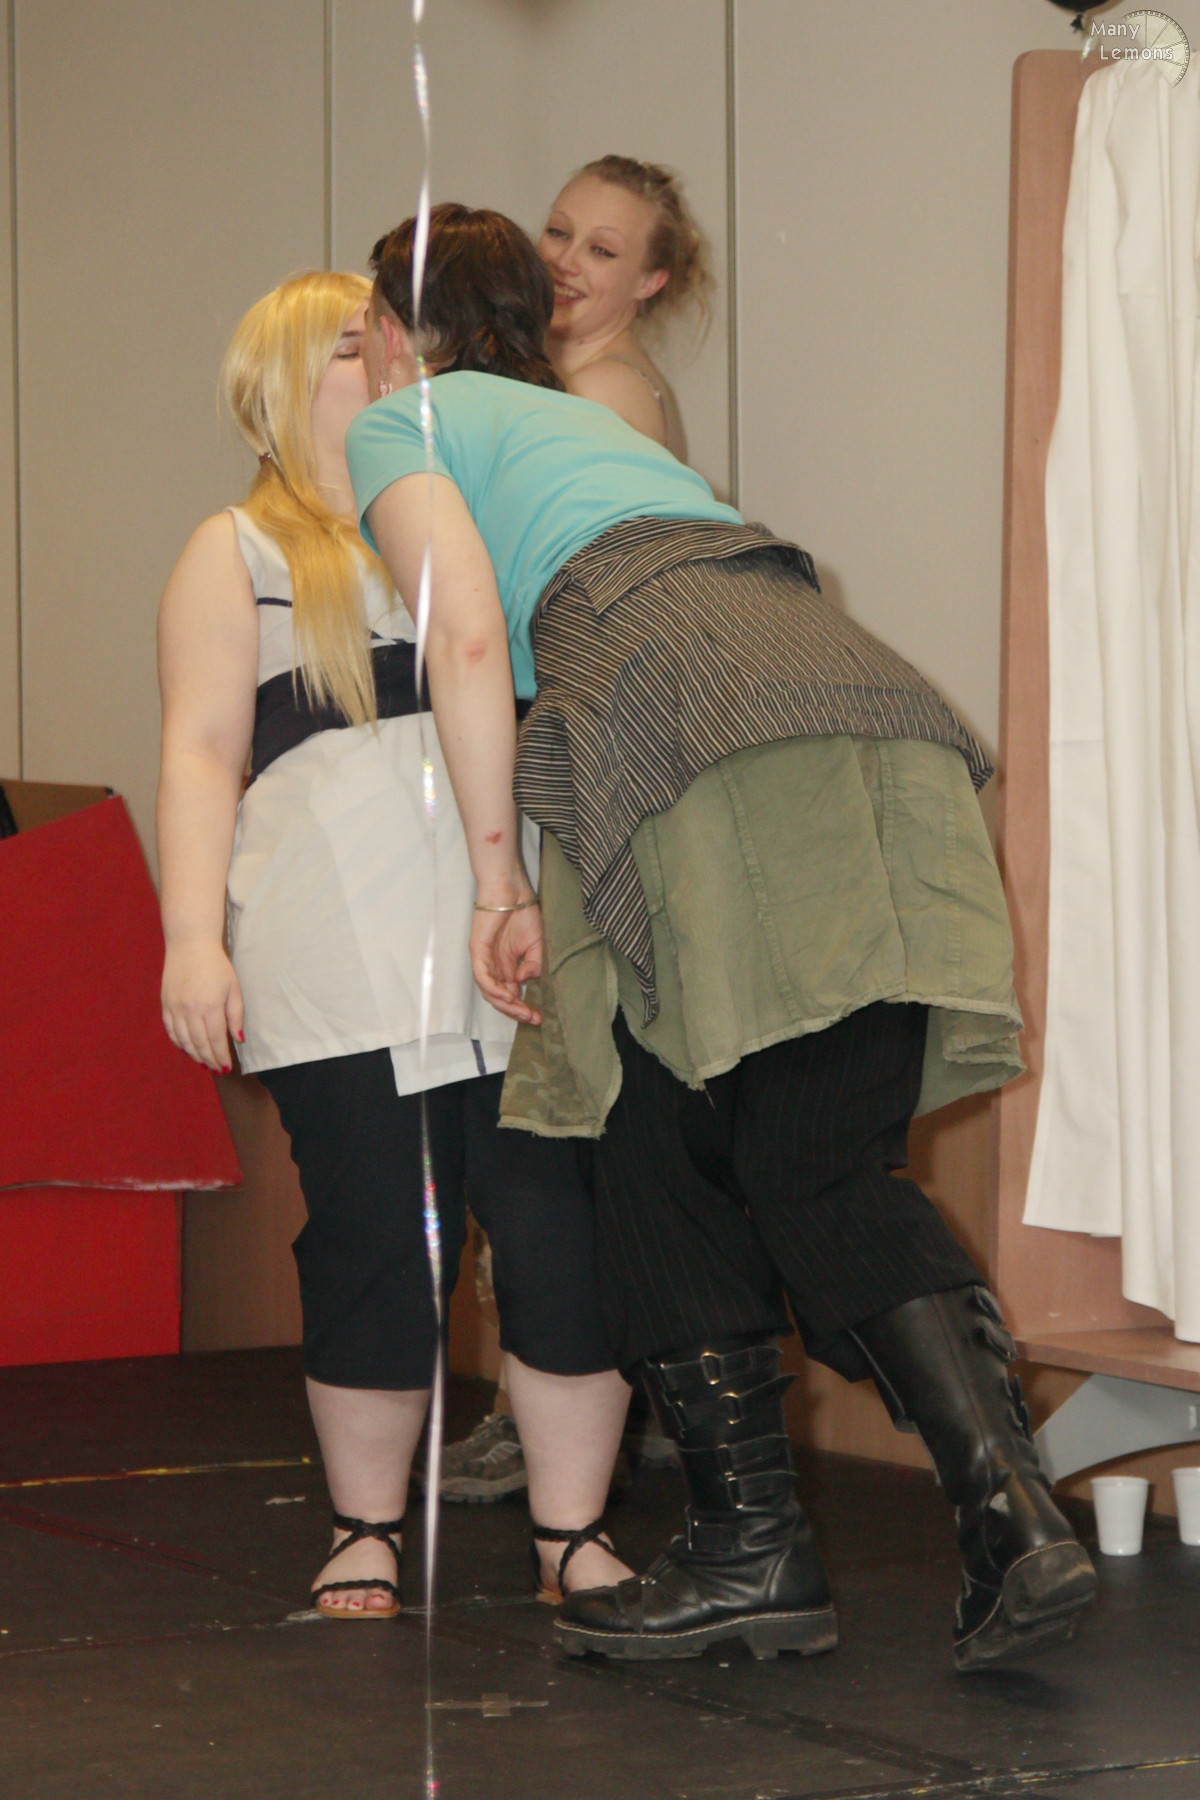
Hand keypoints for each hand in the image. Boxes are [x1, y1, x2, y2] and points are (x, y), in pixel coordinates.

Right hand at [161, 938, 243, 1071]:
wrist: (189, 944)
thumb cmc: (217, 965)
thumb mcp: (233, 988)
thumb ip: (235, 1015)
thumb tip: (237, 1039)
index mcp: (210, 1006)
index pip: (215, 1040)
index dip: (220, 1056)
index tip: (226, 1067)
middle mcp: (190, 1010)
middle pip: (199, 1044)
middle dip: (208, 1059)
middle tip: (216, 1069)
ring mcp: (175, 1007)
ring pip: (183, 1040)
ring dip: (194, 1054)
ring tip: (203, 1062)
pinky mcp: (165, 1004)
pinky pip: (171, 1030)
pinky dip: (179, 1043)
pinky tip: (187, 1048)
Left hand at [469, 902, 543, 1024]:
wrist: (512, 889)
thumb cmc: (523, 912)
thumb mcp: (537, 944)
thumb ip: (534, 965)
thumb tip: (526, 980)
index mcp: (506, 965)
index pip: (511, 993)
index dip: (524, 1007)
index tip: (539, 1017)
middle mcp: (494, 966)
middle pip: (499, 997)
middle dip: (516, 1011)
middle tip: (532, 1018)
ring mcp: (484, 959)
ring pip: (490, 991)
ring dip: (506, 1004)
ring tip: (522, 1011)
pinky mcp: (478, 951)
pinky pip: (483, 977)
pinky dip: (494, 989)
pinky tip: (509, 995)